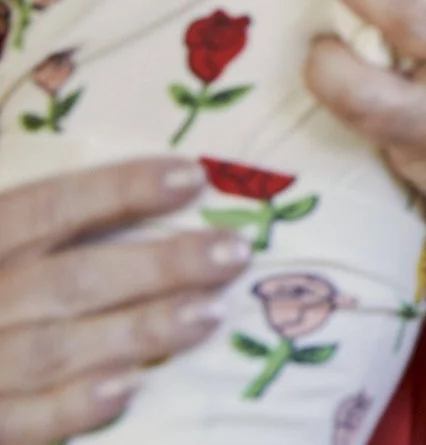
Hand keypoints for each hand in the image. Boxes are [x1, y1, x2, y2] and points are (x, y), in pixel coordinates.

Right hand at [0, 159, 250, 442]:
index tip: (193, 177)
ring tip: (210, 313)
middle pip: (69, 280)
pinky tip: (132, 387)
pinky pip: (22, 420)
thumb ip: (58, 233)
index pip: (48, 208)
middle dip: (157, 266)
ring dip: (137, 331)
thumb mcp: (13, 254)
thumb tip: (177, 189)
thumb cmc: (1, 295)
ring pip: (55, 348)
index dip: (119, 189)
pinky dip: (74, 406)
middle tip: (232, 254)